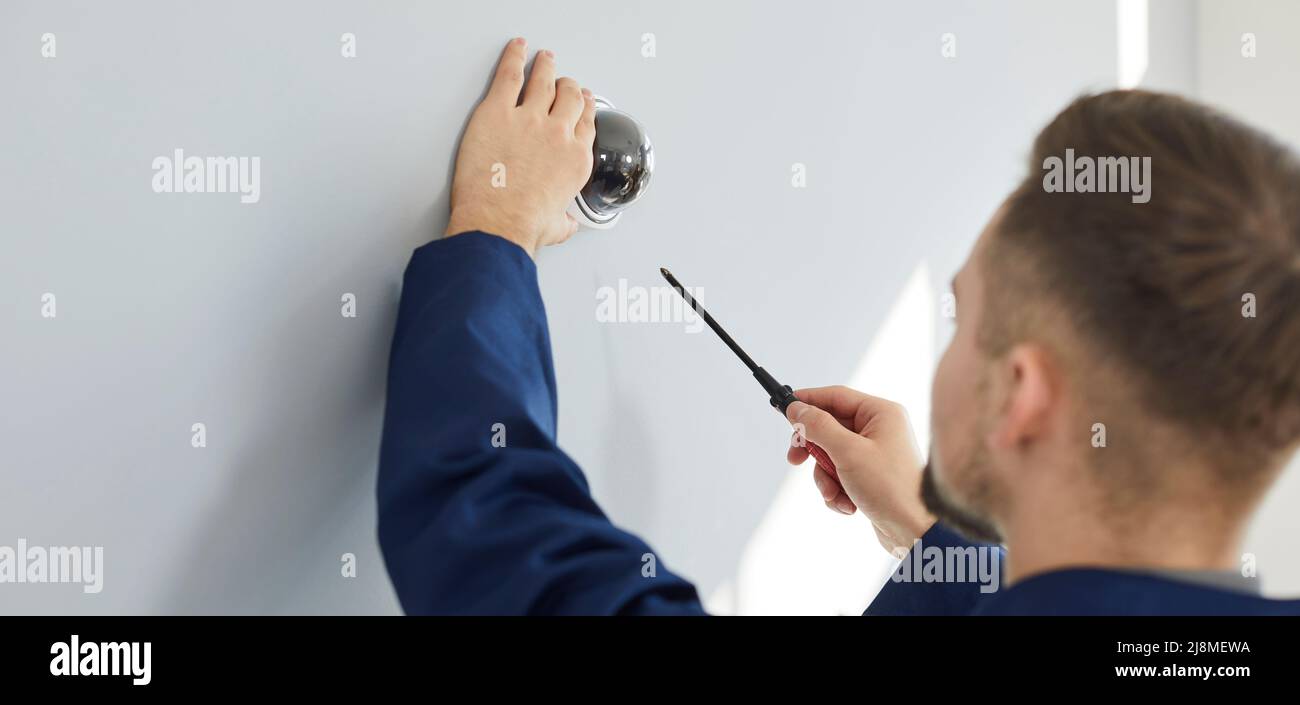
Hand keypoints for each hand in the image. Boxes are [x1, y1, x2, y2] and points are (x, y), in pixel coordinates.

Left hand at [445, 38, 596, 255]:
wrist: (499, 223)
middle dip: (568, 86)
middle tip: (563, 80)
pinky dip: (515, 56)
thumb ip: (564, 219)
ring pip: (543, 80)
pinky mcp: (498, 112)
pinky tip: (517, 48)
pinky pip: (510, 74)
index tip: (583, 100)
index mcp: (575, 159)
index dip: (585, 107)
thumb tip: (565, 223)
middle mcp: (558, 134)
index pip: (586, 122)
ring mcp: (529, 119)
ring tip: (544, 58)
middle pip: (569, 97)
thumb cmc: (524, 226)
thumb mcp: (557, 227)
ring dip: (546, 66)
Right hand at [785, 386, 935, 553]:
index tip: (784, 409)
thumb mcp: (848, 452)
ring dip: (825, 477)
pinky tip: (847, 504)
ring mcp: (874, 453)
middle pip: (829, 427)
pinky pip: (839, 475)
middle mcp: (879, 429)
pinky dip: (836, 490)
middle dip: (814, 449)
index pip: (835, 396)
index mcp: (881, 414)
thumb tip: (796, 409)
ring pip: (830, 455)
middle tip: (795, 459)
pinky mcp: (869, 476)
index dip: (808, 401)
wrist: (916, 531)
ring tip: (834, 493)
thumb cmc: (891, 488)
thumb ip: (818, 427)